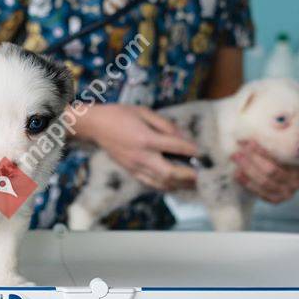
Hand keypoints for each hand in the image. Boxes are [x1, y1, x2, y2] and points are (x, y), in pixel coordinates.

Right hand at [75, 104, 197, 190]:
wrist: (96, 125)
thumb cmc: (120, 114)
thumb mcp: (144, 112)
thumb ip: (165, 125)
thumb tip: (183, 137)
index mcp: (146, 138)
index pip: (175, 147)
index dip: (192, 150)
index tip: (203, 152)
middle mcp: (141, 156)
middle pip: (170, 173)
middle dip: (189, 175)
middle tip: (202, 174)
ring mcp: (135, 166)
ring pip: (161, 183)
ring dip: (179, 184)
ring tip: (192, 182)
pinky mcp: (130, 171)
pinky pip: (151, 183)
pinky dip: (165, 186)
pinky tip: (174, 184)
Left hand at [232, 140, 298, 203]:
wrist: (287, 176)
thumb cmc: (282, 156)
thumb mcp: (284, 147)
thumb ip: (276, 140)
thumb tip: (256, 124)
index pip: (280, 158)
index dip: (262, 150)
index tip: (248, 141)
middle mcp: (296, 181)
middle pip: (270, 170)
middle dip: (252, 159)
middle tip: (237, 151)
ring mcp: (287, 193)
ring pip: (264, 182)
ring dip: (247, 170)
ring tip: (236, 159)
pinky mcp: (277, 200)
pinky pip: (260, 193)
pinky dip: (247, 183)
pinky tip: (237, 174)